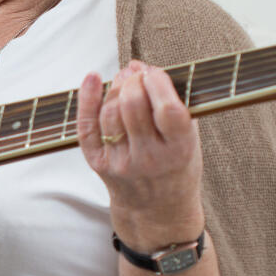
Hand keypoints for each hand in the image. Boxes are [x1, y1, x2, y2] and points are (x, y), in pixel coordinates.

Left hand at [76, 61, 205, 250]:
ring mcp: (121, 163)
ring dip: (114, 87)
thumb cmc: (177, 165)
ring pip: (109, 113)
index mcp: (178, 150)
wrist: (158, 210)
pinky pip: (86, 127)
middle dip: (133, 80)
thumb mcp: (189, 137)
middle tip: (137, 74)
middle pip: (132, 106)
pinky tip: (92, 79)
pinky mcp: (99, 164)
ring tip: (124, 79)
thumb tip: (138, 65)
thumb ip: (171, 101)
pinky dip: (86, 99)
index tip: (155, 73)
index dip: (158, 82)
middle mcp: (148, 158)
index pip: (167, 109)